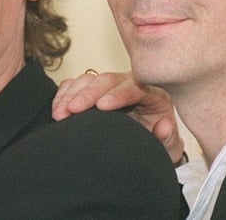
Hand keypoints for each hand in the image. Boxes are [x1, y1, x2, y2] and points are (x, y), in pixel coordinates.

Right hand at [52, 70, 185, 165]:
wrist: (148, 144)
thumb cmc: (158, 144)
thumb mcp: (168, 147)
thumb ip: (167, 138)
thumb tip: (164, 126)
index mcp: (152, 94)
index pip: (134, 87)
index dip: (117, 95)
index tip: (102, 106)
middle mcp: (130, 84)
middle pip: (108, 80)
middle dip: (88, 94)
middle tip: (72, 109)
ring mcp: (110, 85)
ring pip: (89, 79)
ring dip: (72, 94)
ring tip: (60, 113)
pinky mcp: (94, 90)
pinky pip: (76, 83)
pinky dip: (65, 93)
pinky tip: (58, 107)